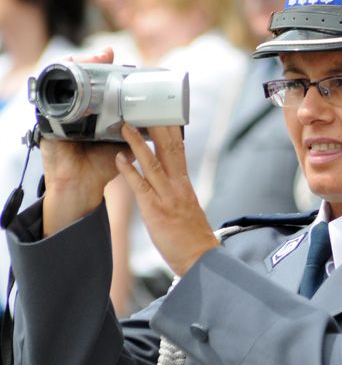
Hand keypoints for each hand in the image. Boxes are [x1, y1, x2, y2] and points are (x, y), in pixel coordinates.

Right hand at [41, 49, 125, 235]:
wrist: (81, 188)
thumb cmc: (100, 167)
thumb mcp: (124, 146)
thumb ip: (138, 133)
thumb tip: (162, 121)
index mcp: (93, 115)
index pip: (95, 86)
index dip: (103, 69)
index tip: (113, 55)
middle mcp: (76, 112)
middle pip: (81, 80)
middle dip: (92, 63)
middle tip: (106, 53)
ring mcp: (61, 115)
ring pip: (66, 84)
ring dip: (78, 67)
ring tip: (94, 58)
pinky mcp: (49, 123)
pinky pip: (50, 100)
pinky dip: (58, 86)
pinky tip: (68, 71)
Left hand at [115, 124, 218, 275]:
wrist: (199, 257)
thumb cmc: (192, 235)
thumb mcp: (187, 206)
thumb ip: (176, 189)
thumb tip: (167, 177)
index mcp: (185, 183)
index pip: (179, 150)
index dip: (170, 130)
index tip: (162, 112)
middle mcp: (178, 185)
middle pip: (169, 149)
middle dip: (157, 126)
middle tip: (145, 107)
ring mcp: (167, 196)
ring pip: (153, 163)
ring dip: (138, 143)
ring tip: (124, 126)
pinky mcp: (155, 210)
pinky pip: (141, 186)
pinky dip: (129, 170)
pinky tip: (119, 158)